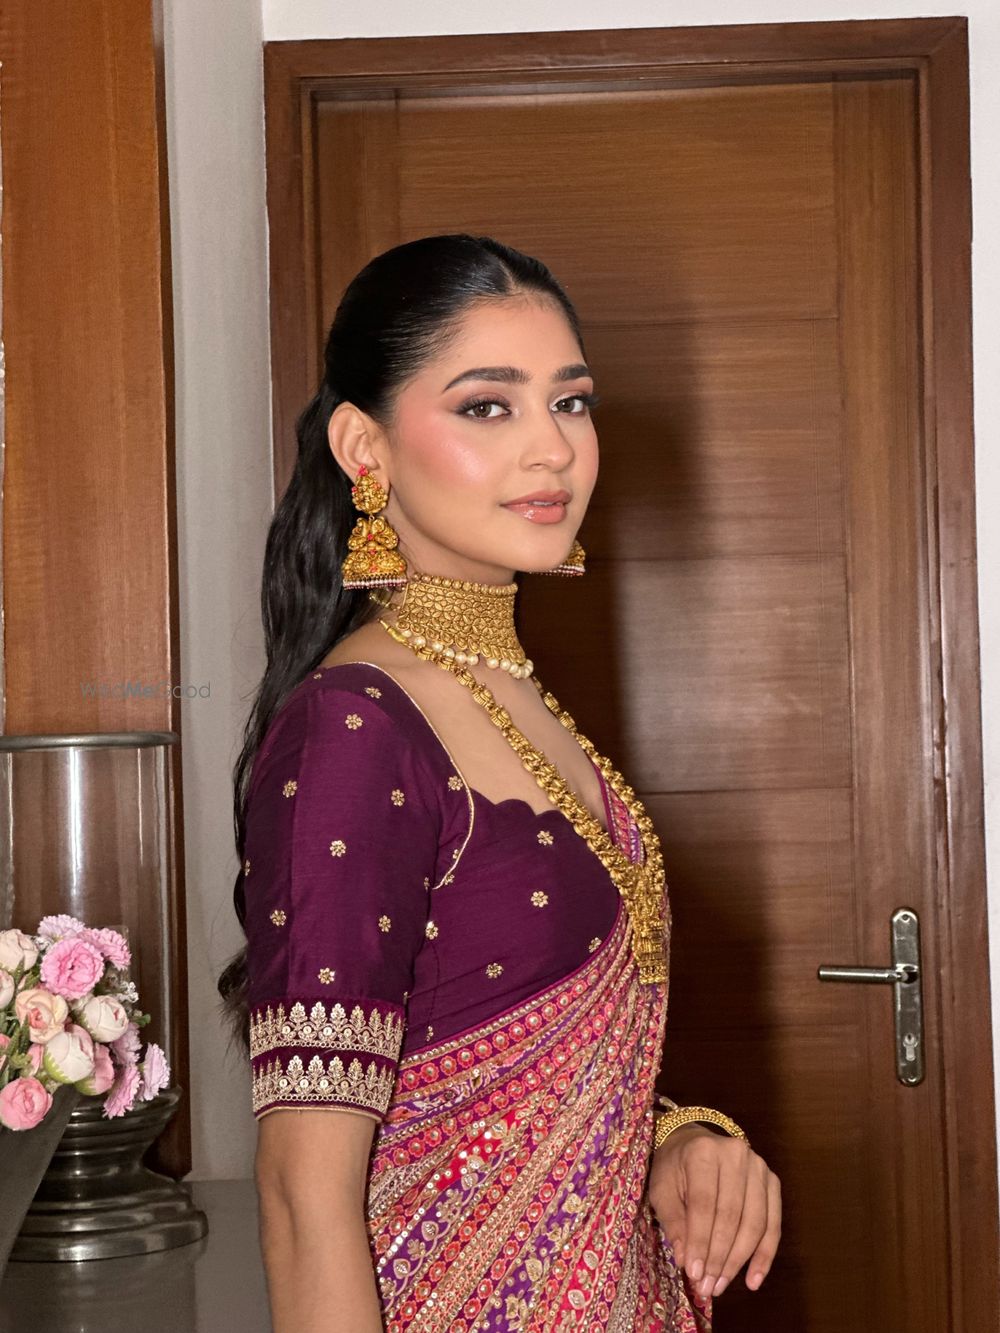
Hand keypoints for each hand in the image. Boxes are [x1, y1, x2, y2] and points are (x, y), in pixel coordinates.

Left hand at [646, 1123, 780, 1300]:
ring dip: (739, 1261)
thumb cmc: (674, 1168)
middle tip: (708, 1287)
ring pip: (755, 1223)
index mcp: (703, 1151)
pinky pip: (773, 1224)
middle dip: (719, 1256)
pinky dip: (764, 1256)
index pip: (704, 1204)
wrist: (695, 1142)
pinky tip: (753, 1280)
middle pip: (731, 1215)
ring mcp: (758, 1167)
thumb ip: (673, 1221)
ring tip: (721, 1285)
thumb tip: (686, 1261)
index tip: (694, 1274)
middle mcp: (735, 1154)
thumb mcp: (662, 1189)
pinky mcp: (772, 1181)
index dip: (700, 1241)